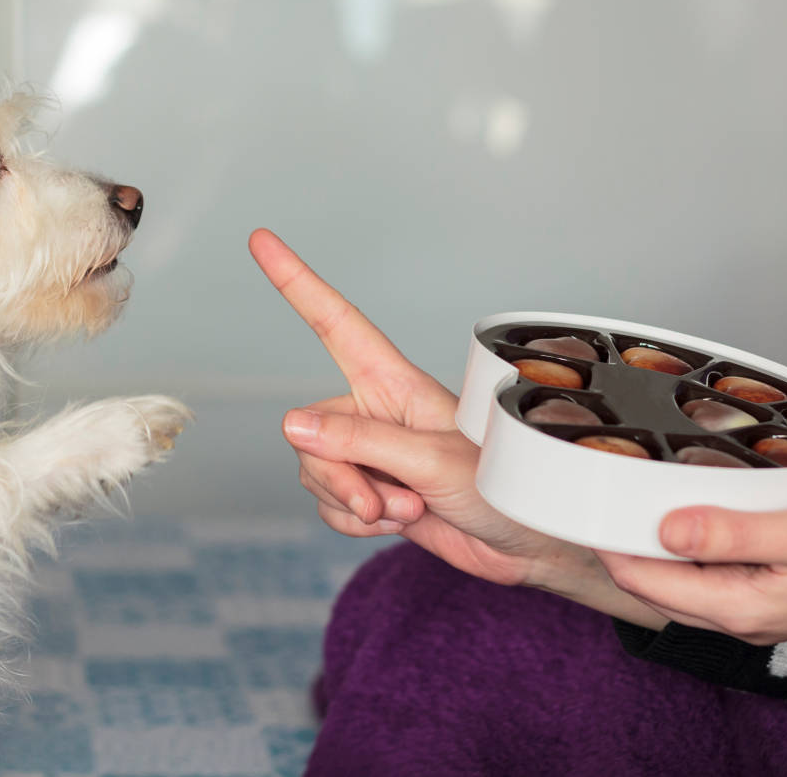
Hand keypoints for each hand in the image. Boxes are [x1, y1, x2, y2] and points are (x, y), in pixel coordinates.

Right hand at [249, 228, 666, 626]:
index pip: (335, 323)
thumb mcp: (431, 462)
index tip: (261, 241)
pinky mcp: (370, 492)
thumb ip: (359, 443)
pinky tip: (396, 524)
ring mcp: (371, 454)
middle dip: (337, 475)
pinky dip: (354, 524)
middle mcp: (375, 412)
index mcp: (394, 383)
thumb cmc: (501, 487)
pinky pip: (328, 505)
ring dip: (352, 503)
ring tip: (407, 510)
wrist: (524, 546)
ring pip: (315, 472)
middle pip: (309, 432)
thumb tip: (292, 424)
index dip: (297, 282)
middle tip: (382, 502)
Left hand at [597, 487, 786, 643]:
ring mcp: (754, 608)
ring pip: (678, 579)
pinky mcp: (768, 592)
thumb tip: (666, 530)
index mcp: (744, 608)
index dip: (608, 543)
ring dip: (651, 544)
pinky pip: (707, 573)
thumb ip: (737, 534)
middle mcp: (741, 617)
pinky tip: (684, 513)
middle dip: (620, 544)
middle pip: (654, 584)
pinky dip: (685, 545)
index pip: (646, 581)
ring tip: (627, 496)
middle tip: (595, 491)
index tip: (582, 502)